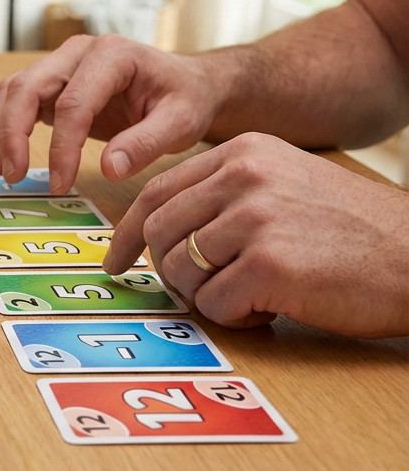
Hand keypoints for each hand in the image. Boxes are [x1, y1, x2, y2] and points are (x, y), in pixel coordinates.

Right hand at [0, 34, 229, 192]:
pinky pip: (17, 99)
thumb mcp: (181, 122)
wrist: (187, 84)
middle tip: (14, 176)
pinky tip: (9, 158)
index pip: (73, 102)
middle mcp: (79, 52)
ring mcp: (61, 64)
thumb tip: (109, 169)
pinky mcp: (52, 81)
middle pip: (27, 87)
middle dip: (12, 134)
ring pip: (13, 90)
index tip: (60, 184)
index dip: (61, 147)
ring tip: (7, 171)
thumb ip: (146, 144)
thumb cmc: (185, 98)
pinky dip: (6, 127)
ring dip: (2, 130)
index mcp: (112, 55)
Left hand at [103, 132, 408, 337]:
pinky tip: (273, 310)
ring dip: (209, 296)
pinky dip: (237, 318)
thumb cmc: (354, 231)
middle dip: (171, 273)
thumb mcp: (286, 183)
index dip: (129, 233)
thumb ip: (226, 194)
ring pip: (182, 272)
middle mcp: (244, 176)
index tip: (115, 261)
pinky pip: (215, 305)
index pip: (157, 192)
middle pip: (162, 234)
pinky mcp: (268, 264)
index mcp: (243, 152)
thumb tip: (160, 230)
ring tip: (255, 295)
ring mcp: (254, 218)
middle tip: (205, 291)